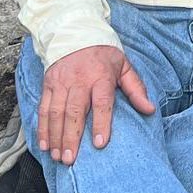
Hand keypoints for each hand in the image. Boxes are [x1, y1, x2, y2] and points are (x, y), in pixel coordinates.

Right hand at [37, 45, 154, 165]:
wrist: (77, 33)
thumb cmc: (104, 55)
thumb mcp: (124, 66)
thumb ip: (136, 89)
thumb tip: (150, 109)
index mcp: (101, 75)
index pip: (101, 101)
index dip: (101, 122)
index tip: (100, 143)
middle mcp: (79, 79)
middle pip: (74, 111)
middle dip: (72, 137)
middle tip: (71, 159)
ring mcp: (61, 82)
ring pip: (56, 113)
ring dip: (56, 137)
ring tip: (59, 156)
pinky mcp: (48, 85)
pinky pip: (43, 109)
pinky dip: (42, 129)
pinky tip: (45, 145)